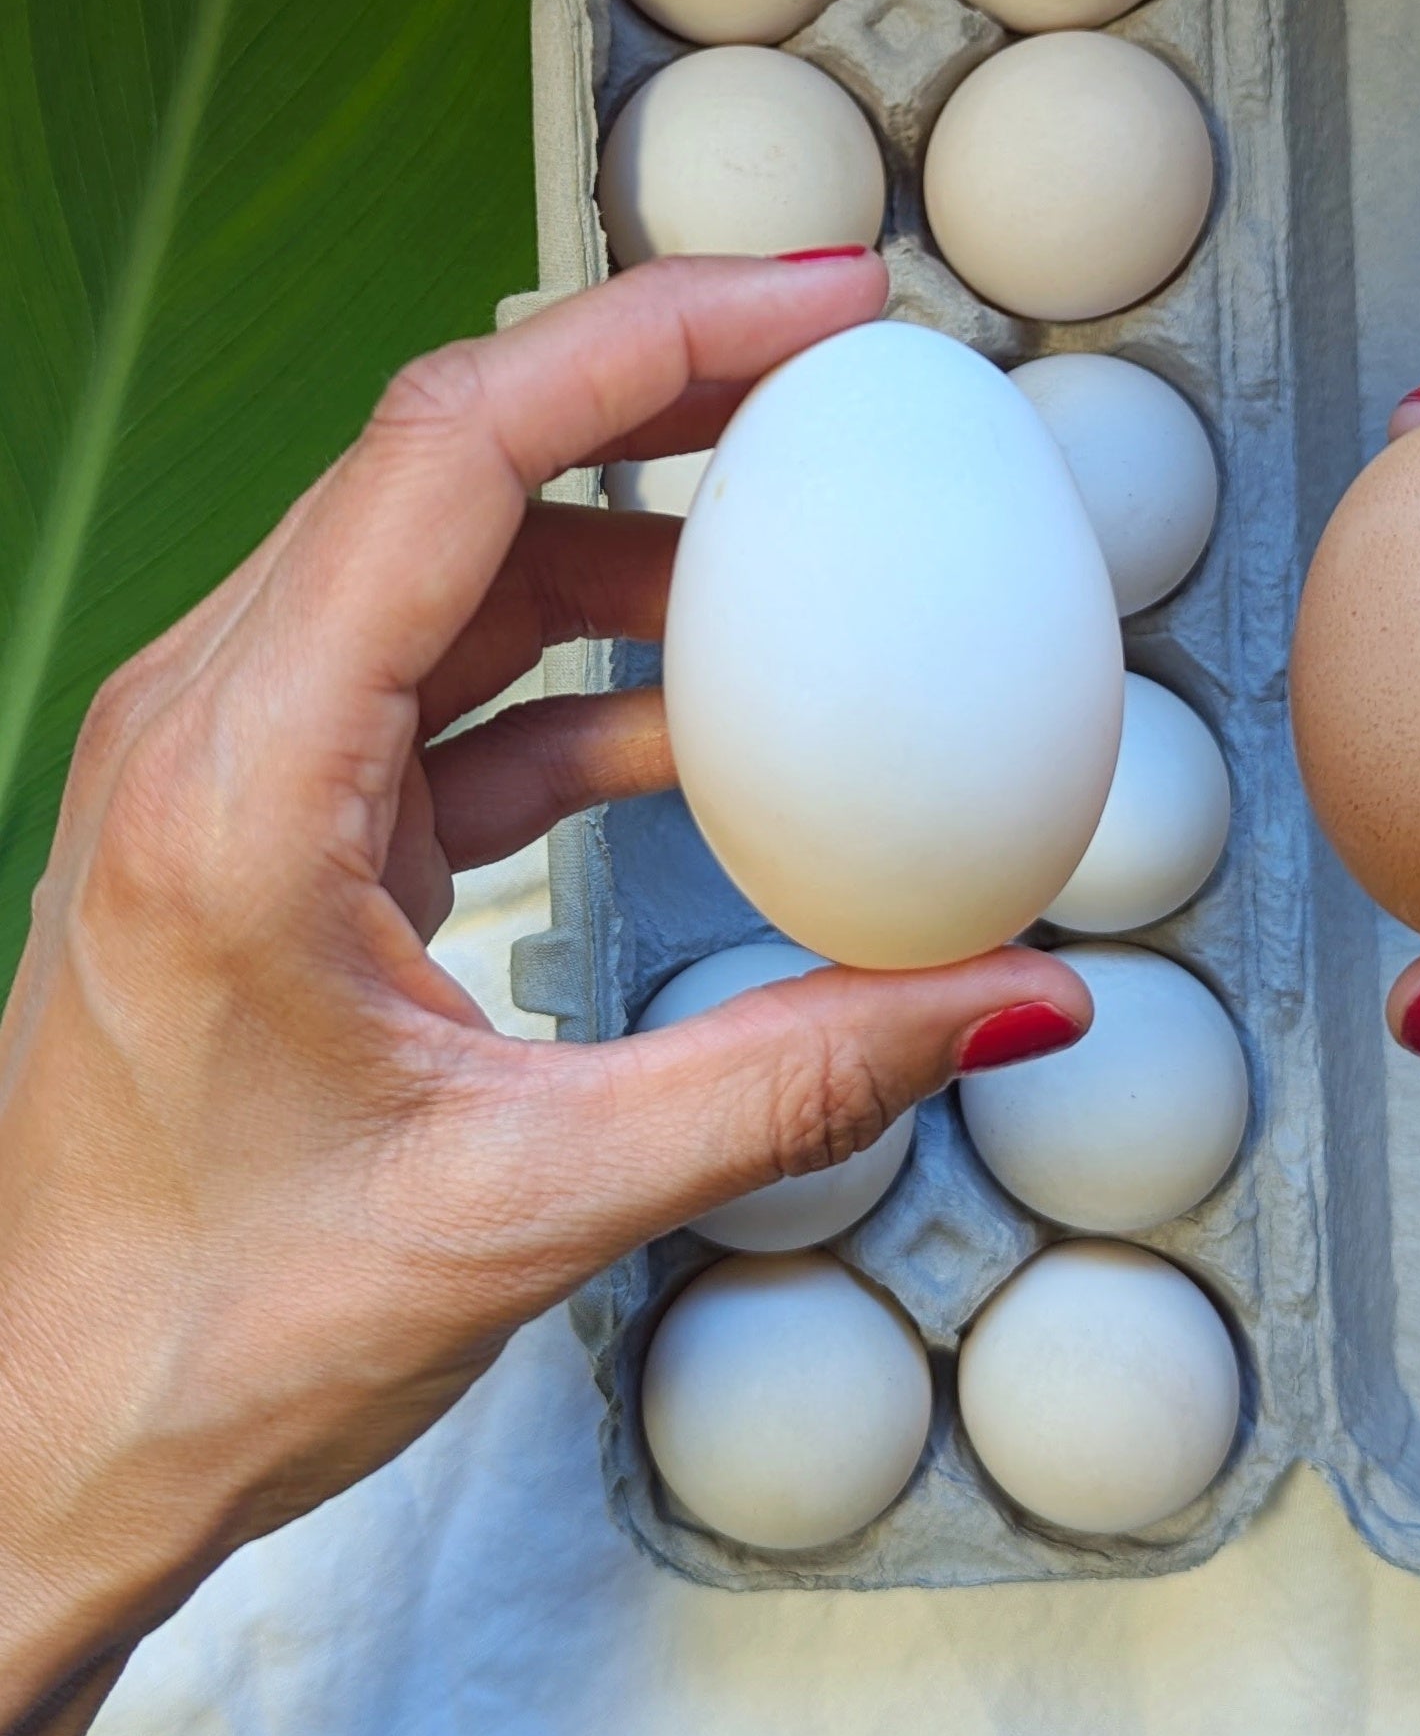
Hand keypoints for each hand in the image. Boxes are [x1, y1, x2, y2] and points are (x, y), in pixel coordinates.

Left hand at [0, 254, 1089, 1735]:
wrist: (49, 1428)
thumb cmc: (212, 1326)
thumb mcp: (537, 1203)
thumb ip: (797, 1082)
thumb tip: (1009, 1000)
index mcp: (239, 779)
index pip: (454, 452)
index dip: (651, 342)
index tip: (819, 307)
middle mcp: (215, 725)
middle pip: (456, 457)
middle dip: (663, 389)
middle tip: (844, 374)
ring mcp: (238, 762)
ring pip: (455, 555)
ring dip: (636, 537)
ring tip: (805, 555)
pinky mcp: (282, 816)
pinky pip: (454, 681)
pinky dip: (592, 677)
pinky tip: (707, 735)